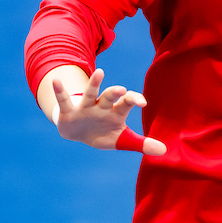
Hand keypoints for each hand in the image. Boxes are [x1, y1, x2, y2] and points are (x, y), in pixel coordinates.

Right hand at [52, 69, 166, 156]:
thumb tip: (164, 150)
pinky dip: (60, 91)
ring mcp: (85, 107)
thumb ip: (141, 143)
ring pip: (91, 94)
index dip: (134, 100)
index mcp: (115, 112)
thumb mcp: (121, 140)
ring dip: (94, 84)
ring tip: (100, 72)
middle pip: (110, 96)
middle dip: (115, 92)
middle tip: (122, 90)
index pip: (127, 103)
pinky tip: (56, 80)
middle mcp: (101, 106)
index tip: (143, 102)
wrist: (77, 132)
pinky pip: (64, 99)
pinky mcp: (69, 111)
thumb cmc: (103, 133)